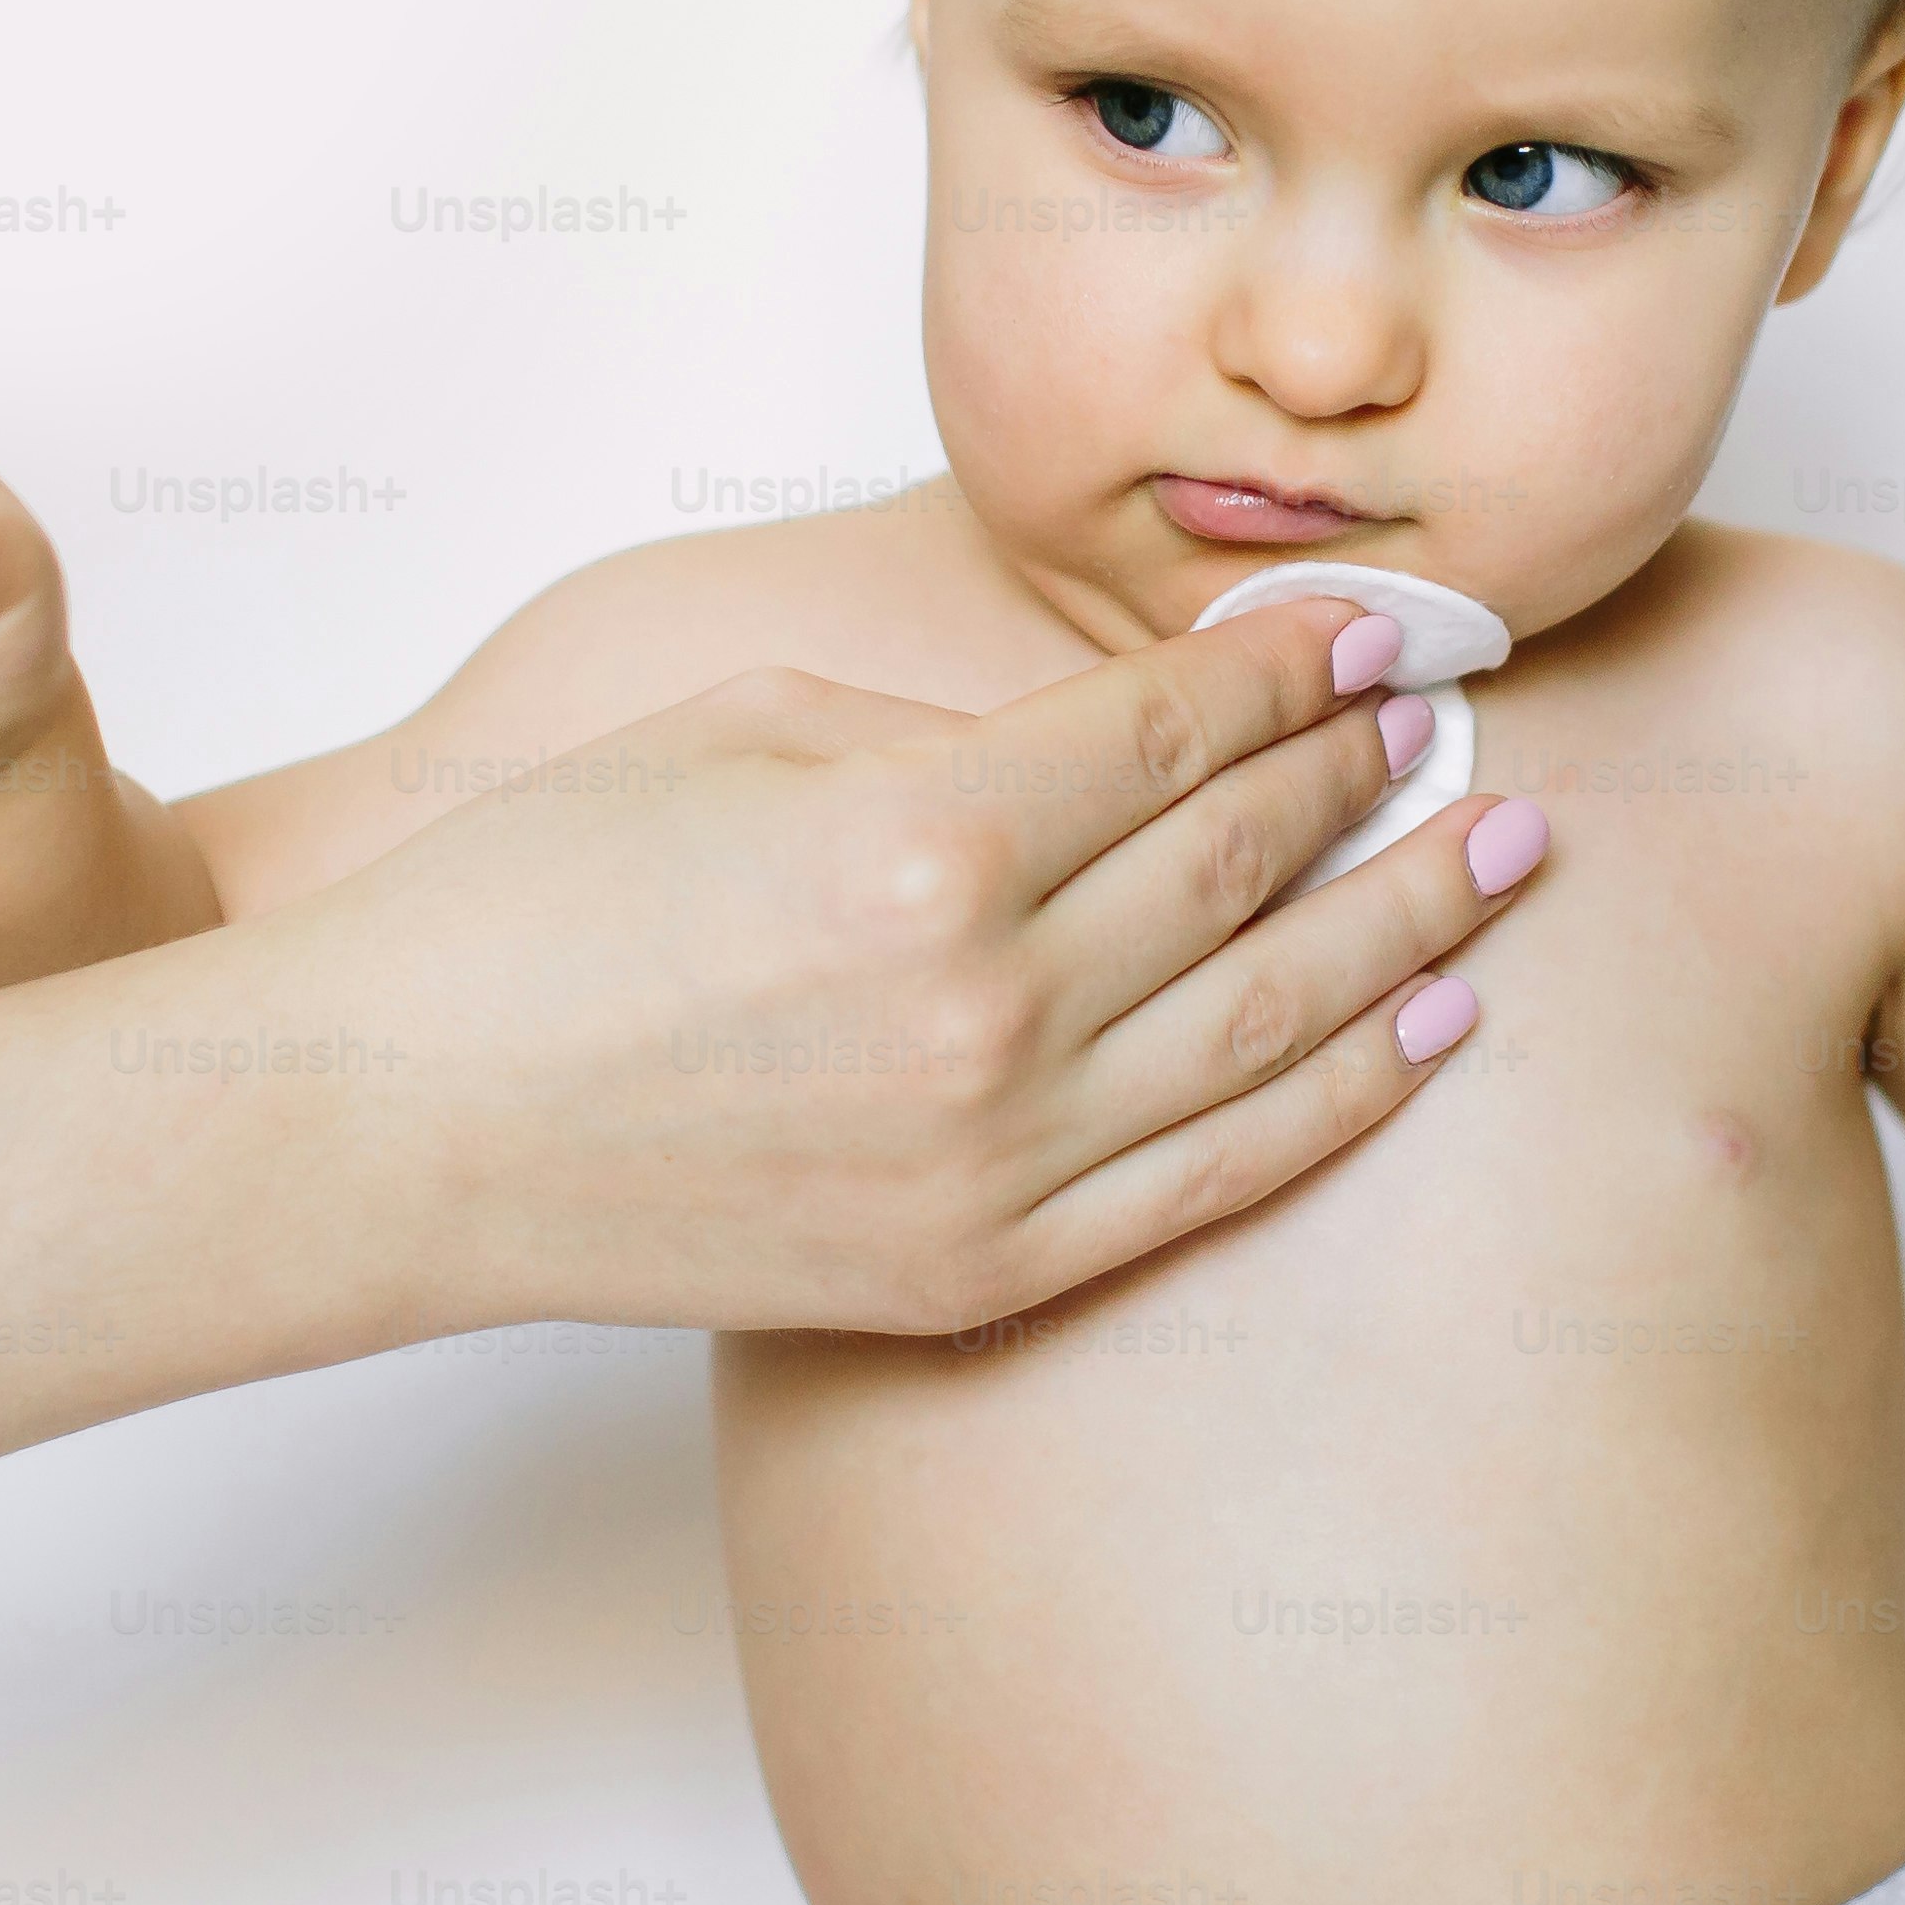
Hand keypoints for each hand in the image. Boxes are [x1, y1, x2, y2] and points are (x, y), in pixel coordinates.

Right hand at [259, 599, 1557, 1338]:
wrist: (397, 1135)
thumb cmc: (529, 908)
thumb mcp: (736, 734)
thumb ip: (944, 730)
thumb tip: (1108, 749)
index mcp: (920, 839)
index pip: (1174, 735)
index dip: (1296, 674)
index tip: (1379, 634)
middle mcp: (986, 1006)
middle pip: (1244, 866)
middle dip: (1372, 780)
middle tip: (1466, 722)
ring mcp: (992, 1156)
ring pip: (1269, 1024)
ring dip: (1407, 931)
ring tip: (1507, 856)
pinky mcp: (974, 1269)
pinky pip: (1210, 1179)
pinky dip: (1336, 1101)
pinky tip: (1421, 1029)